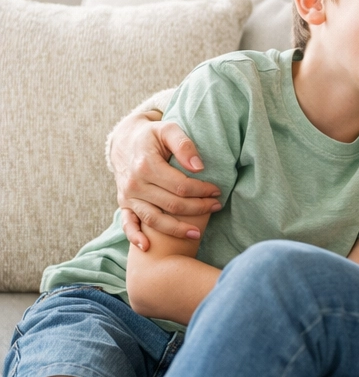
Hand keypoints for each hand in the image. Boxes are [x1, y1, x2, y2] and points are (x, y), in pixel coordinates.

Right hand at [111, 111, 221, 250]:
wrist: (124, 141)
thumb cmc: (152, 135)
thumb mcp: (168, 129)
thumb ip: (184, 145)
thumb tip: (199, 167)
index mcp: (146, 165)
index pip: (180, 185)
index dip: (201, 190)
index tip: (217, 191)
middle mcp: (135, 183)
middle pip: (171, 204)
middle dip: (197, 208)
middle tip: (216, 207)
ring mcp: (128, 196)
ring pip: (153, 219)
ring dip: (176, 229)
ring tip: (197, 233)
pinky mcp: (123, 204)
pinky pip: (127, 224)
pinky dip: (135, 237)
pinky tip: (147, 247)